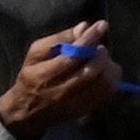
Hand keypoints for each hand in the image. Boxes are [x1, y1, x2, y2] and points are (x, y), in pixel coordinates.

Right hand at [0, 29, 122, 138]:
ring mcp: (75, 103)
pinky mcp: (87, 109)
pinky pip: (109, 92)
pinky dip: (111, 77)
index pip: (71, 57)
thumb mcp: (36, 54)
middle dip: (100, 54)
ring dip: (108, 66)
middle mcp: (61, 92)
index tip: (101, 25)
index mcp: (43, 75)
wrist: (27, 113)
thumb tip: (84, 27)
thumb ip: (59, 39)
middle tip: (98, 47)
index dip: (89, 40)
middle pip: (91, 71)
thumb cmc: (32, 77)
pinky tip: (104, 71)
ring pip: (104, 83)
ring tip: (100, 60)